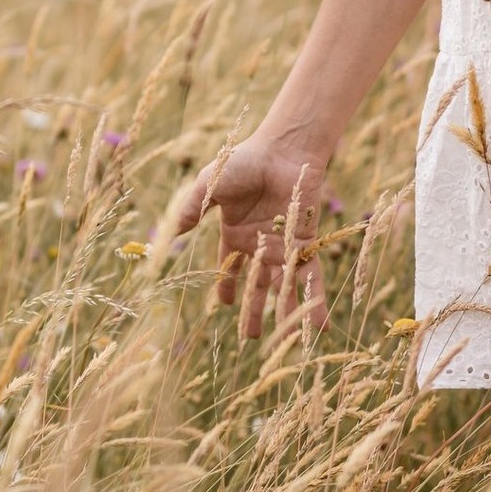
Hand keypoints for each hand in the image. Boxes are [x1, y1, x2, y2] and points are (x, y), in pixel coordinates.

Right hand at [176, 133, 329, 339]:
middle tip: (250, 338)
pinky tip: (319, 323)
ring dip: (284, 311)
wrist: (281, 149)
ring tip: (286, 341)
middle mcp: (260, 243)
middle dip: (254, 310)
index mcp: (236, 232)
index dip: (227, 286)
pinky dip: (315, 298)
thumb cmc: (243, 162)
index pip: (230, 267)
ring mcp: (284, 244)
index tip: (225, 307)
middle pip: (257, 284)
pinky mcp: (306, 242)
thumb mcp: (209, 186)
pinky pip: (310, 276)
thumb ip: (192, 210)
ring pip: (283, 285)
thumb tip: (171, 234)